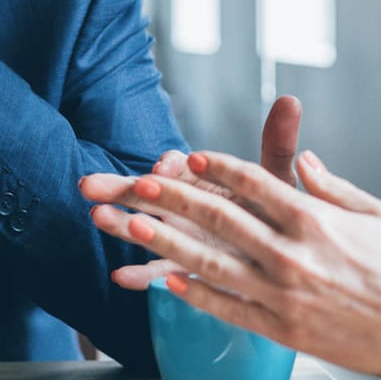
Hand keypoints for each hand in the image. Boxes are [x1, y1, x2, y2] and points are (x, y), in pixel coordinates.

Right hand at [78, 95, 302, 289]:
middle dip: (120, 187)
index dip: (169, 166)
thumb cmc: (276, 210)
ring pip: (144, 228)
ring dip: (120, 224)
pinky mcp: (183, 265)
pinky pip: (157, 271)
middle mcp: (184, 204)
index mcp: (201, 178)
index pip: (178, 166)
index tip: (164, 166)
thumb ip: (277, 144)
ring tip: (98, 218)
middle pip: (147, 192)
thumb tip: (289, 101)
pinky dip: (138, 275)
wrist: (279, 253)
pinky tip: (120, 278)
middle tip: (91, 185)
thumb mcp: (277, 179)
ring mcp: (180, 236)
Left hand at [93, 148, 380, 379]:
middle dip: (175, 198)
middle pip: (221, 219)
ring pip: (213, 264)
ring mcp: (285, 296)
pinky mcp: (285, 331)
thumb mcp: (377, 213)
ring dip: (168, 244)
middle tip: (138, 183)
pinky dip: (197, 295)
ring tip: (134, 228)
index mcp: (316, 219)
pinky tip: (167, 282)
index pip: (254, 184)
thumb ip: (332, 186)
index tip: (189, 156)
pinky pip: (230, 310)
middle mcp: (294, 255)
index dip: (217, 168)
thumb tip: (303, 159)